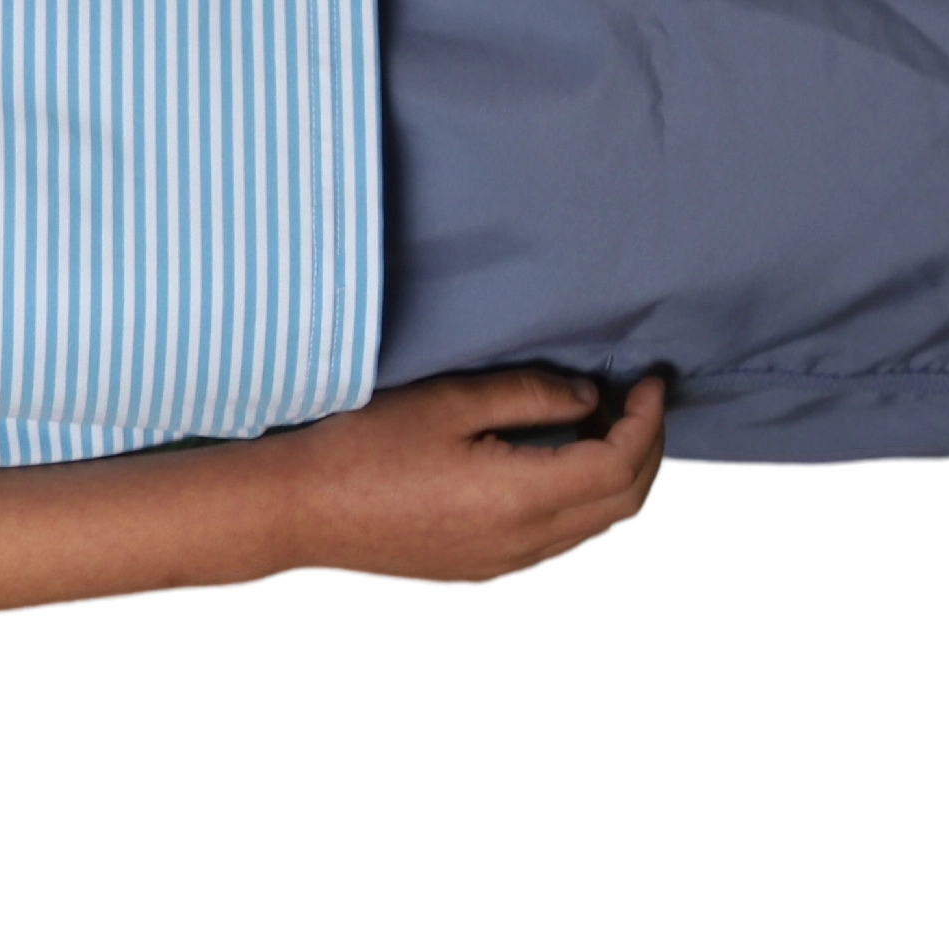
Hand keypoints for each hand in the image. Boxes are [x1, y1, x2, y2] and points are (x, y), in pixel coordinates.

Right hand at [257, 366, 668, 587]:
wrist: (300, 513)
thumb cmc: (362, 448)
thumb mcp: (447, 402)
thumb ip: (527, 395)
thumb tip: (588, 397)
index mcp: (523, 498)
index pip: (621, 462)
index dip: (647, 419)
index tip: (648, 380)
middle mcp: (527, 542)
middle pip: (624, 501)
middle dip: (646, 448)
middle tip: (638, 402)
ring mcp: (507, 563)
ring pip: (598, 525)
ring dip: (617, 478)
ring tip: (603, 428)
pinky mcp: (484, 568)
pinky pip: (561, 539)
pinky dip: (583, 502)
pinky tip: (558, 467)